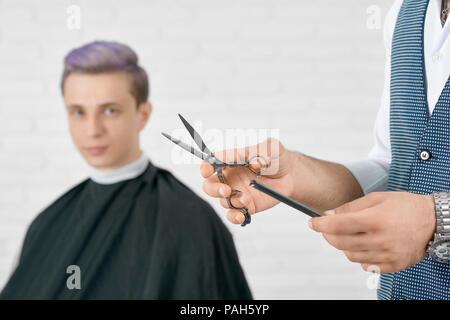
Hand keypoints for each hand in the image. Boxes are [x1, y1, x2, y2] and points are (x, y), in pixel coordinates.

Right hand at [200, 138, 293, 224]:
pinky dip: (235, 217)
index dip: (206, 166)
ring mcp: (236, 193)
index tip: (207, 170)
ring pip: (223, 201)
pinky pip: (234, 214)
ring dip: (232, 202)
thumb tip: (254, 163)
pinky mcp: (246, 206)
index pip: (211, 162)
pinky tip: (241, 216)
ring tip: (246, 199)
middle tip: (225, 190)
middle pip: (210, 185)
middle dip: (213, 189)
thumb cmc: (276, 158)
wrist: (289, 175)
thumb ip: (262, 151)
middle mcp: (230, 178)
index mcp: (231, 160)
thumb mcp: (272, 148)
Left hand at [308, 191, 435, 272]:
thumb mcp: (376, 198)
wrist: (433, 221)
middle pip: (340, 243)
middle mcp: (380, 240)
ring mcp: (387, 255)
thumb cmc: (405, 206)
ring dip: (343, 245)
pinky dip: (360, 257)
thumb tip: (328, 215)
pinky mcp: (393, 265)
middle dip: (327, 235)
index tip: (311, 222)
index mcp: (374, 220)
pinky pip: (366, 266)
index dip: (320, 224)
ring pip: (350, 256)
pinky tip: (364, 246)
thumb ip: (350, 207)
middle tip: (326, 228)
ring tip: (350, 235)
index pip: (337, 226)